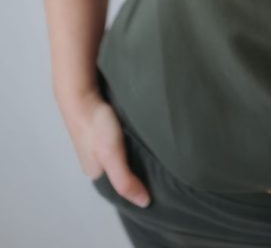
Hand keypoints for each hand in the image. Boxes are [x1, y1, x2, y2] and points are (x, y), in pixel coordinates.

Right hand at [60, 89, 150, 207]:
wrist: (82, 94)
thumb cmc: (96, 126)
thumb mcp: (112, 157)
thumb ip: (125, 181)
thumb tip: (144, 202)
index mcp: (96, 173)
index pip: (121, 188)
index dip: (138, 188)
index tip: (158, 185)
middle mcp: (97, 160)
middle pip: (123, 170)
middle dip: (139, 170)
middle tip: (162, 166)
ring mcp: (100, 143)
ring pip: (123, 153)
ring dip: (136, 152)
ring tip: (157, 150)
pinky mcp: (105, 127)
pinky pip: (122, 139)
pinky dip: (132, 139)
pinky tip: (143, 135)